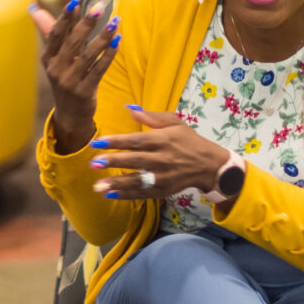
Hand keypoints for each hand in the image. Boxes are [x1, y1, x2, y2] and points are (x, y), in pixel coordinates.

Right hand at [35, 0, 118, 151]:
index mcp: (48, 59)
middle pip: (72, 42)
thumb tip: (34, 10)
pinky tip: (118, 41)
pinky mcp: (85, 92)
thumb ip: (48, 32)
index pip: (55, 34)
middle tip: (100, 7)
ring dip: (103, 37)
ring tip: (115, 22)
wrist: (70, 115)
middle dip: (87, 23)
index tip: (75, 1)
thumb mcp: (54, 59)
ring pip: (88, 55)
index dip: (65, 17)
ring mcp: (70, 82)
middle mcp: (56, 70)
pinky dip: (109, 55)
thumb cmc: (64, 79)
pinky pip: (99, 70)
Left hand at [87, 107, 226, 199]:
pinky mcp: (164, 190)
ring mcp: (163, 177)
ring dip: (117, 183)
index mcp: (162, 140)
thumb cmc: (188, 141)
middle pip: (135, 160)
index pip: (136, 141)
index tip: (97, 142)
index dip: (116, 141)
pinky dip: (127, 195)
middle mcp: (162, 159)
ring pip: (137, 180)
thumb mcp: (174, 123)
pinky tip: (111, 194)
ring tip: (98, 186)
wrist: (210, 165)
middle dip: (113, 162)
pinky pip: (143, 194)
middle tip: (94, 163)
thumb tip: (129, 108)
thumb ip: (151, 117)